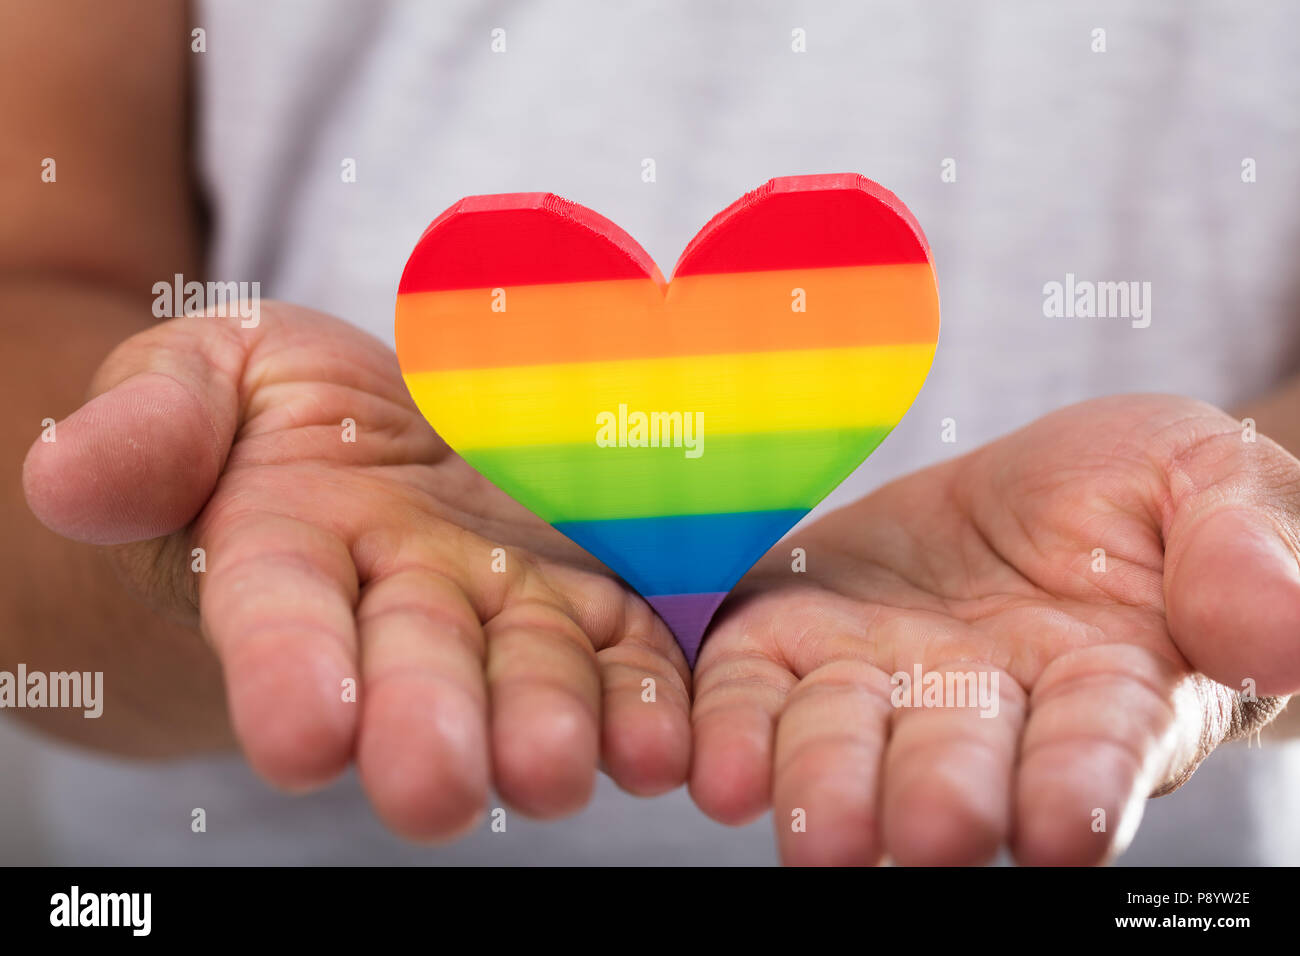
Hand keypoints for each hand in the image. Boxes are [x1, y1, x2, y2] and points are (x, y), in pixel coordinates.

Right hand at [23, 303, 689, 839]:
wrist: (384, 432)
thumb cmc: (270, 413)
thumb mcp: (199, 375)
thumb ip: (153, 420)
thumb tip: (73, 474)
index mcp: (288, 556)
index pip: (281, 618)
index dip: (291, 671)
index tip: (303, 731)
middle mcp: (404, 605)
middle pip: (418, 670)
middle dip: (427, 727)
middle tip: (439, 786)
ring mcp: (509, 606)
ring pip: (532, 673)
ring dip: (548, 727)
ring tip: (561, 770)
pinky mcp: (597, 597)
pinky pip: (626, 652)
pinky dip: (645, 701)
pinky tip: (666, 742)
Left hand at [689, 395, 1299, 864]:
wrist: (1031, 489)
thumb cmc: (1142, 499)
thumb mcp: (1209, 484)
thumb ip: (1245, 551)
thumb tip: (1277, 631)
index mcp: (1108, 686)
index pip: (1102, 742)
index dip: (1084, 779)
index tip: (1066, 820)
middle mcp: (985, 708)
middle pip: (958, 762)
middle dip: (942, 798)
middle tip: (928, 834)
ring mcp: (881, 678)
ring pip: (848, 739)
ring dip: (830, 785)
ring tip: (819, 832)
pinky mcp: (795, 637)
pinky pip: (757, 684)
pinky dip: (737, 723)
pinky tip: (719, 765)